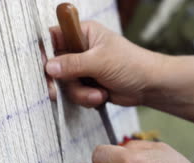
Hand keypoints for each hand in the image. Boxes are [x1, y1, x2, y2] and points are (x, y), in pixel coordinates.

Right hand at [46, 21, 164, 107]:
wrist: (149, 86)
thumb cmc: (131, 64)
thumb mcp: (100, 61)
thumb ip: (73, 63)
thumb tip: (49, 67)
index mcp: (83, 33)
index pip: (54, 37)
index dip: (46, 52)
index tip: (44, 68)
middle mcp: (81, 49)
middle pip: (56, 65)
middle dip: (64, 81)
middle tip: (57, 91)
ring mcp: (83, 68)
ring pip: (66, 83)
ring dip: (80, 92)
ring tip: (99, 93)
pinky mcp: (87, 84)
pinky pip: (75, 94)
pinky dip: (87, 98)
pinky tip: (102, 95)